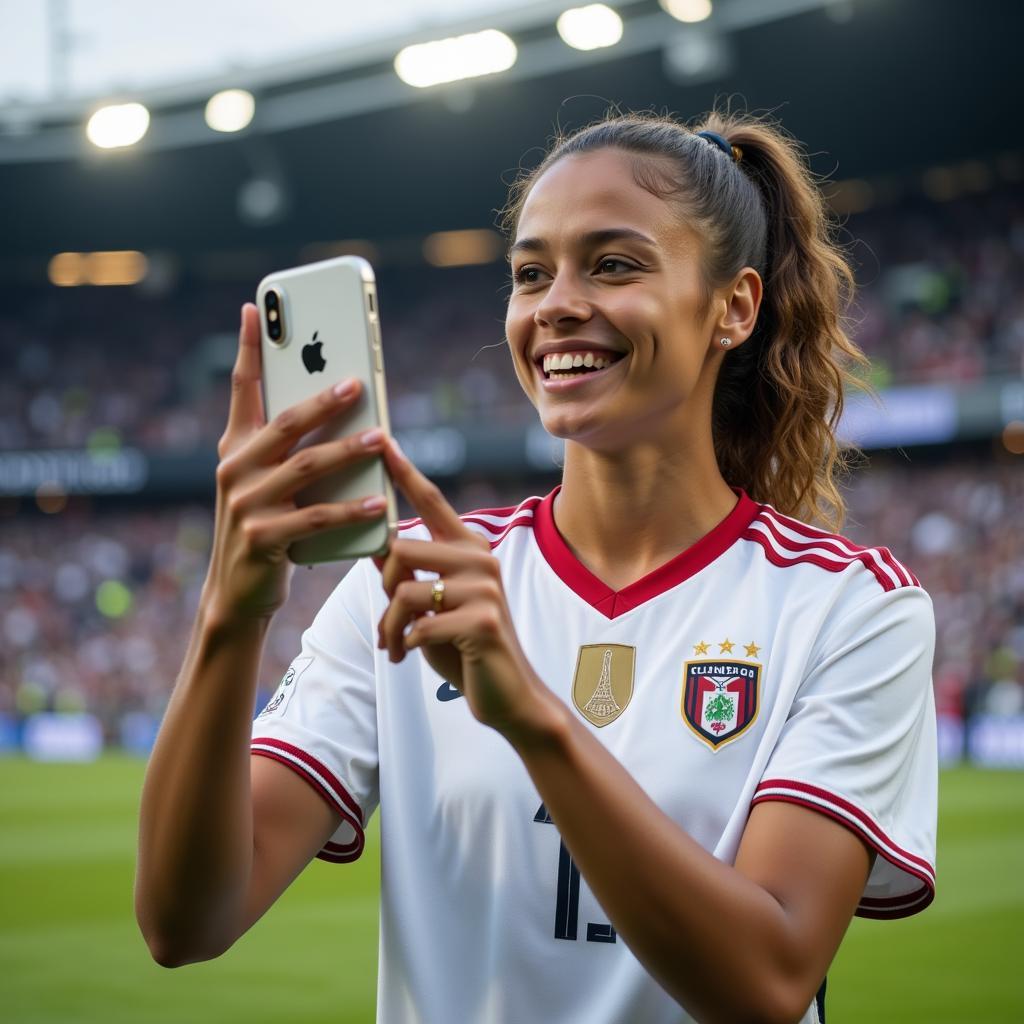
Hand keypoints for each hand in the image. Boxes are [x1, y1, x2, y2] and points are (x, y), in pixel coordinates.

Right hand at [204, 303, 388, 622]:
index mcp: (235, 448)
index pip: (242, 389)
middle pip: (285, 423)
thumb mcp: (266, 484)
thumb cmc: (265, 529)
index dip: (247, 348)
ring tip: (382, 437)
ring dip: (348, 450)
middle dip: (323, 399)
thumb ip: (288, 448)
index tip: (255, 308)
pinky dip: (351, 508)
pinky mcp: (263, 537)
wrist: (237, 594)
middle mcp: (233, 469)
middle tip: (358, 382)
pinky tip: (379, 501)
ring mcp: (245, 504)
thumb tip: (335, 404)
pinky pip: (317, 516)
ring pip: (306, 467)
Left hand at [376, 441, 553, 737]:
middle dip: (383, 589)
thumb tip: (375, 544)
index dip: (404, 472)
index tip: (382, 441)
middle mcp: (480, 559)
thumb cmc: (464, 646)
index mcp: (469, 548)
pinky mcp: (482, 622)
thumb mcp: (431, 604)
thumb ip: (410, 574)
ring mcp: (485, 589)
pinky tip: (413, 655)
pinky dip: (405, 644)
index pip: (432, 501)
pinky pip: (418, 624)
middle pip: (400, 549)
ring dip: (390, 625)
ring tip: (395, 645)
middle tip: (389, 621)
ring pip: (404, 591)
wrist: (508, 694)